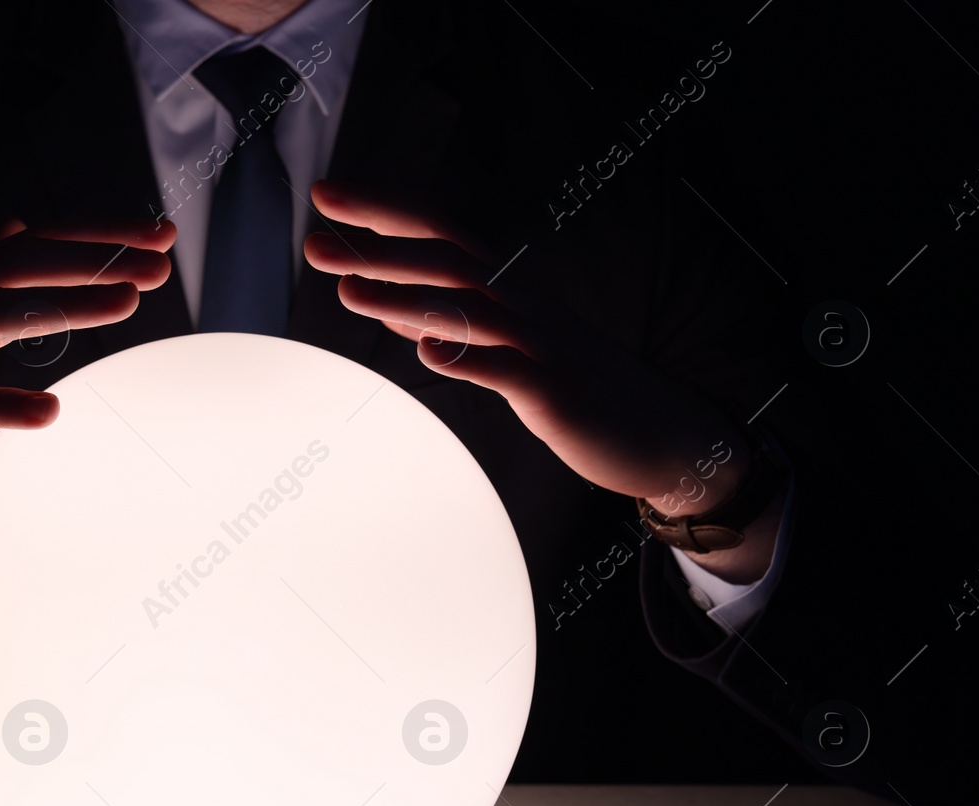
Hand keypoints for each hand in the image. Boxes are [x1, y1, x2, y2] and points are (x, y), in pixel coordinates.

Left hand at [303, 181, 778, 581]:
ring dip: (406, 300)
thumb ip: (446, 325)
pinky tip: (430, 354)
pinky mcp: (557, 393)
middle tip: (315, 241)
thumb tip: (388, 306)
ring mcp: (540, 348)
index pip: (437, 239)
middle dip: (378, 250)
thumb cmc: (576, 389)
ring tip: (349, 290)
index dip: (383, 215)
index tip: (326, 198)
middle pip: (445, 263)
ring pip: (469, 312)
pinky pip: (509, 373)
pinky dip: (470, 360)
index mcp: (504, 296)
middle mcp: (521, 310)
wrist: (663, 433)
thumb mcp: (504, 350)